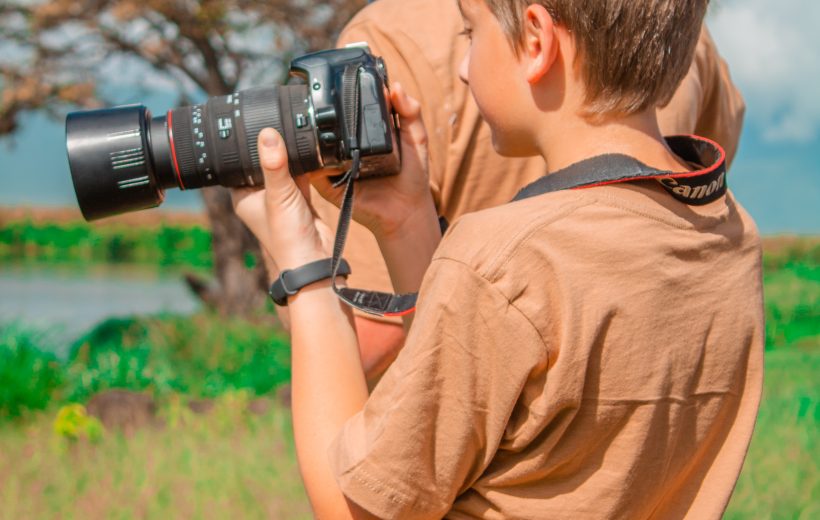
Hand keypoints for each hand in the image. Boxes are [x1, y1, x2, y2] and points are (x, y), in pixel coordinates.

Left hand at [231, 129, 333, 271]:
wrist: (314, 258)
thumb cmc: (287, 236)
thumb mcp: (278, 195)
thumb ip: (274, 164)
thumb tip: (267, 134)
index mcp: (243, 196)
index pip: (238, 164)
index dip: (244, 146)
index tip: (251, 124)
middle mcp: (259, 196)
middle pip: (262, 163)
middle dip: (271, 147)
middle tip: (276, 121)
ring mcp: (280, 198)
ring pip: (282, 168)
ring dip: (289, 155)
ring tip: (294, 131)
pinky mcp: (299, 199)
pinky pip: (300, 175)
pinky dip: (305, 165)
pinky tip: (309, 150)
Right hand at [310, 82, 434, 239]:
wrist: (406, 211)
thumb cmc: (413, 175)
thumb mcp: (416, 137)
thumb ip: (410, 111)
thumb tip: (395, 86)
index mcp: (364, 131)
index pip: (347, 109)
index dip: (341, 94)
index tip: (339, 77)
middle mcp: (346, 146)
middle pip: (325, 125)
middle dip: (320, 113)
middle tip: (319, 99)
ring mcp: (335, 164)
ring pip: (314, 145)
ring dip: (312, 134)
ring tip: (314, 123)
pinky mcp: (329, 184)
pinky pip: (313, 171)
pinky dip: (312, 162)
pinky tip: (317, 153)